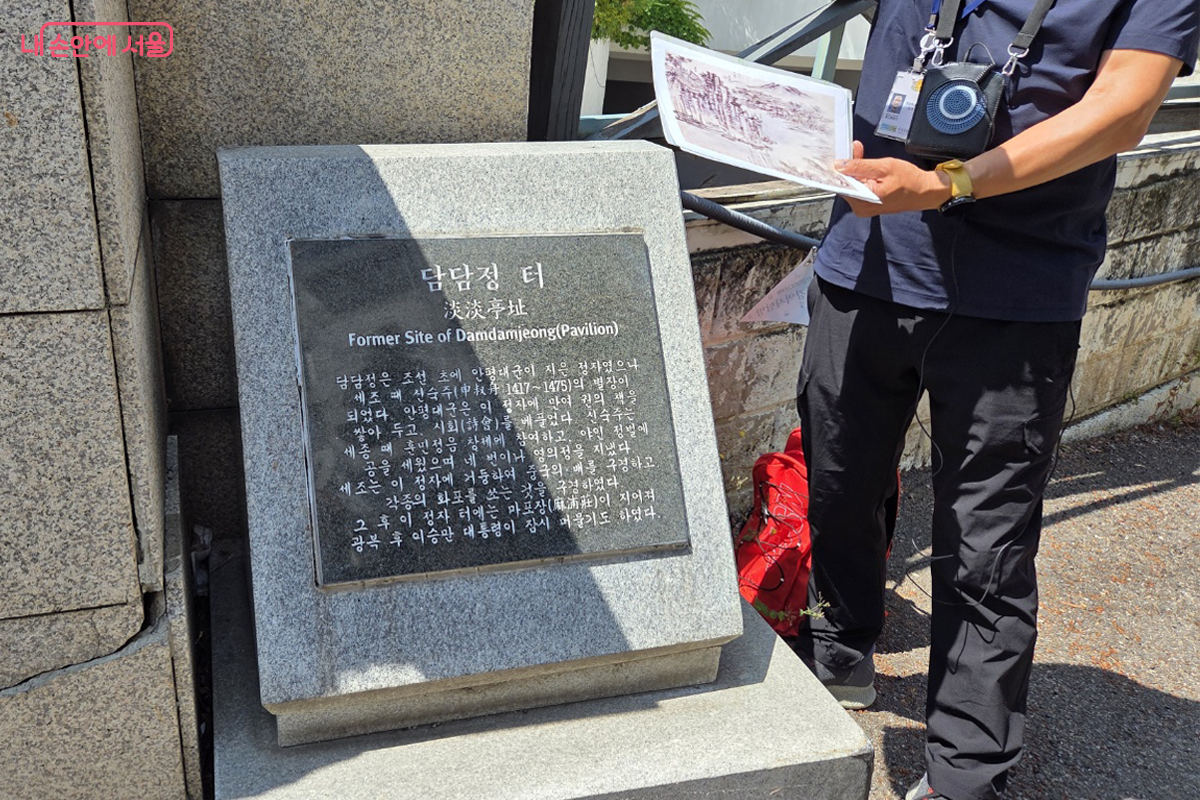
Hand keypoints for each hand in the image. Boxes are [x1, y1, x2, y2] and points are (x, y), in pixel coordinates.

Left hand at [835, 141, 951, 216]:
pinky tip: (866, 167)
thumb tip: (840, 165)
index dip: (840, 167)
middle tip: (855, 150)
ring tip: (861, 155)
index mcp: (864, 200)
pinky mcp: (866, 205)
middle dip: (849, 165)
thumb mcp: (885, 167)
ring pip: (851, 184)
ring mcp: (863, 207)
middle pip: (845, 183)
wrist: (923, 192)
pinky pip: (857, 188)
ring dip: (855, 169)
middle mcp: (861, 207)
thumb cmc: (909, 180)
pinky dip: (860, 176)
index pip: (841, 183)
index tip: (840, 154)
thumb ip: (861, 166)